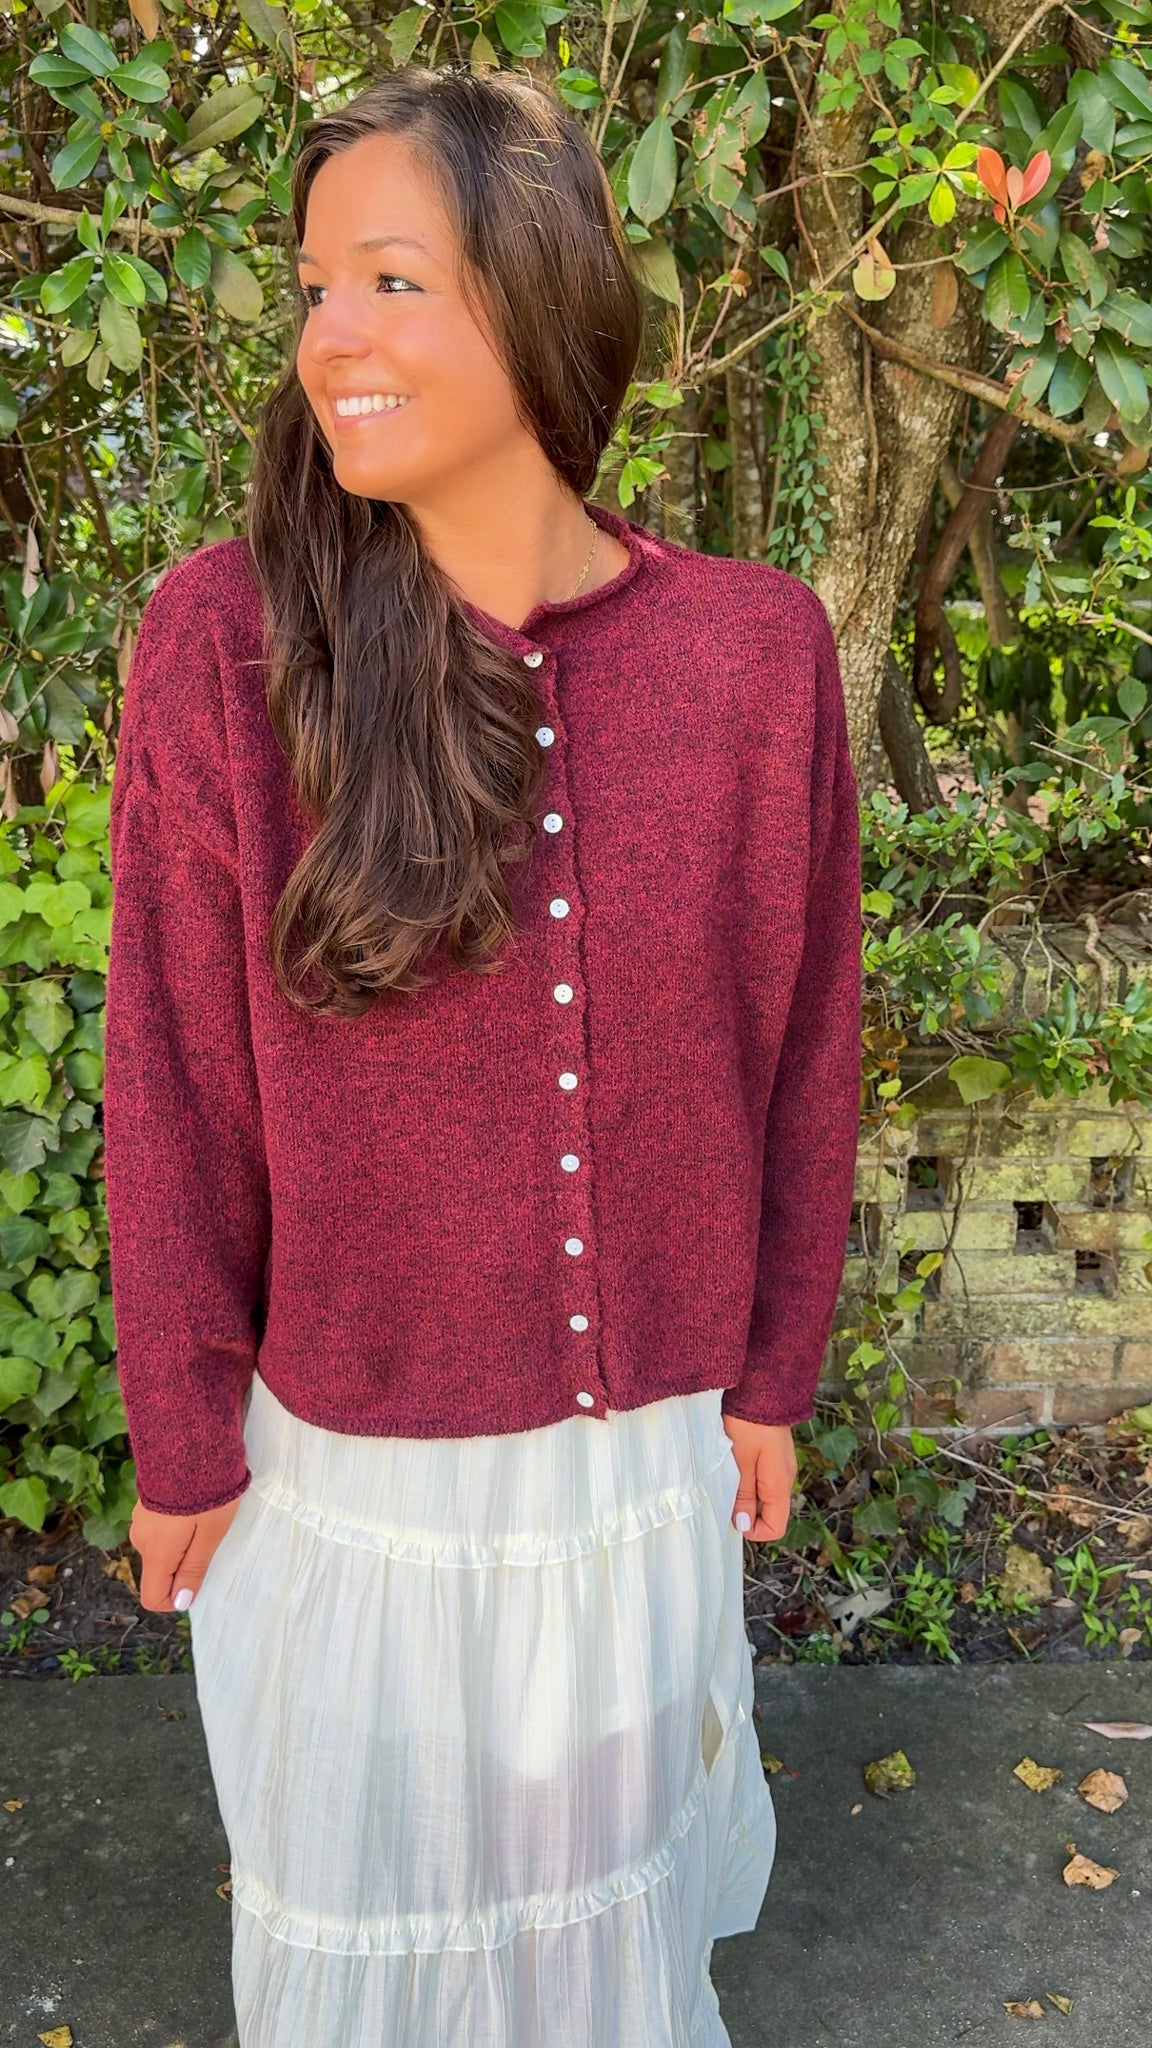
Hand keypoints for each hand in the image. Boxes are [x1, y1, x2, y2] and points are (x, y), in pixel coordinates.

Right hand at [129, 1494, 243, 1612]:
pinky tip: (192, 1500)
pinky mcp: (144, 1503)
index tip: (199, 1578)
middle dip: (184, 1563)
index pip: (152, 1597)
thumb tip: (180, 1602)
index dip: (175, 1598)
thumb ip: (194, 1569)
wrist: (187, 1441)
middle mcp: (140, 1540)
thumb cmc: (205, 1491)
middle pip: (159, 1571)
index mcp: (155, 1553)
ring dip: (182, 1541)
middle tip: (210, 1535)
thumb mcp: (210, 1534)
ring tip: (204, 1514)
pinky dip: (176, 1523)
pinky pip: (159, 1527)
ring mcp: (139, 1519)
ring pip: (161, 1547)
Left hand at [722, 1416, 796, 1541]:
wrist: (761, 1385)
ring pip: (763, 1493)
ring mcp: (781, 1464)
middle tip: (723, 1493)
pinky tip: (732, 1462)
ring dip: (744, 1492)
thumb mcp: (739, 1461)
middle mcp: (785, 1477)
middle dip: (746, 1511)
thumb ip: (742, 1495)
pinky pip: (762, 1476)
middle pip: (769, 1511)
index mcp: (780, 1484)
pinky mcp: (773, 1452)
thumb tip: (743, 1526)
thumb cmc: (748, 1422)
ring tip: (725, 1474)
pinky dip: (747, 1477)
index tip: (731, 1517)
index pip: (776, 1527)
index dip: (753, 1530)